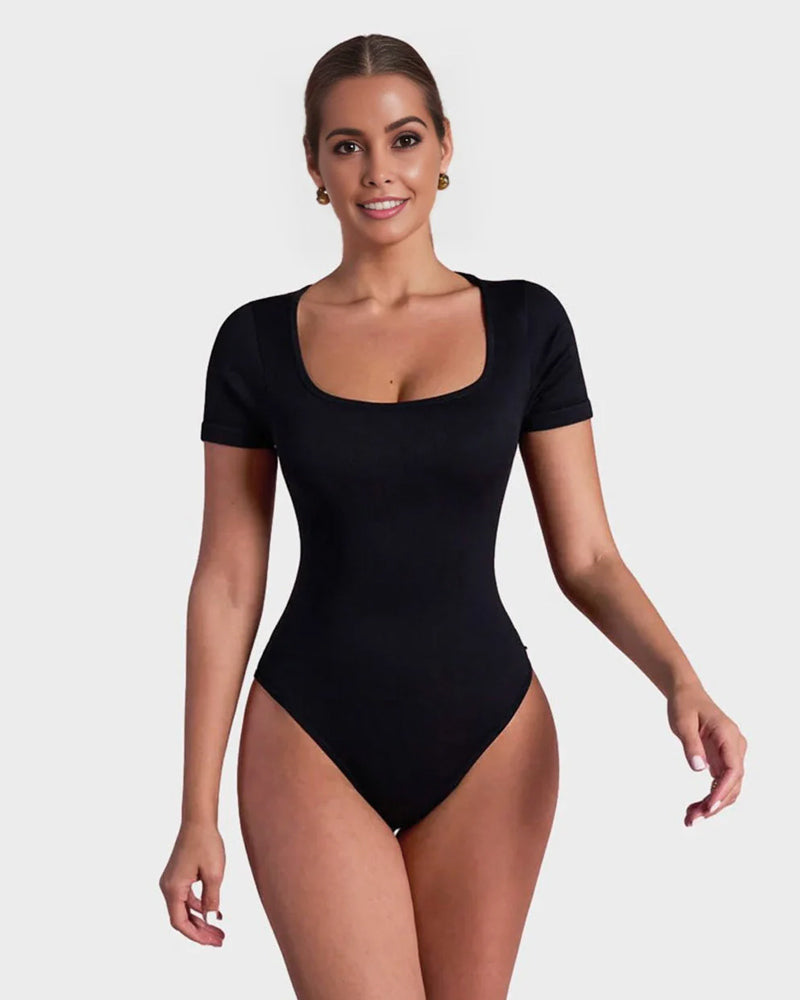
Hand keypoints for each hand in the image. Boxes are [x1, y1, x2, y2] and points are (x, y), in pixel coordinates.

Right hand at [159, 821, 225, 945]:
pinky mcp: (178, 875)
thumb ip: (211, 899)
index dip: (196, 935)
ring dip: (201, 920)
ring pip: (185, 909)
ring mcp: (172, 881)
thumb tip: (210, 918)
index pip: (180, 922)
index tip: (212, 941)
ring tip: (219, 930)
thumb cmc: (206, 843)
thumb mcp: (214, 874)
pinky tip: (215, 912)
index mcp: (173, 888)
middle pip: (182, 918)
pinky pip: (187, 898)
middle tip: (219, 940)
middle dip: (200, 931)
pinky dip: (200, 906)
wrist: (198, 820)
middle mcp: (168, 887)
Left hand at [666, 682, 747, 826]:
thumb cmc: (685, 704)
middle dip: (715, 804)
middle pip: (733, 783)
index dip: (723, 790)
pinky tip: (695, 809)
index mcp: (728, 735)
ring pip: (729, 788)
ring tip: (690, 818)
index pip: (733, 768)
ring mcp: (731, 754)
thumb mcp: (682, 722)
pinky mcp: (723, 760)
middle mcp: (735, 747)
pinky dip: (710, 798)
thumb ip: (691, 744)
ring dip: (713, 805)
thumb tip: (699, 769)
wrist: (687, 694)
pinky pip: (721, 784)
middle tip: (693, 819)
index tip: (710, 806)